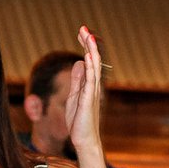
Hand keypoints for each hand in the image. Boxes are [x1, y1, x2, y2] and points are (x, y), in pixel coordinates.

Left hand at [63, 26, 105, 156]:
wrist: (84, 139)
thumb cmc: (79, 121)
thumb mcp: (74, 96)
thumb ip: (77, 80)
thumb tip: (78, 63)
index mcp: (89, 84)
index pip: (88, 60)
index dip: (85, 46)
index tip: (81, 32)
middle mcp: (93, 86)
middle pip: (93, 60)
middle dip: (89, 43)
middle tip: (84, 28)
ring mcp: (92, 92)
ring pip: (94, 67)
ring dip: (91, 51)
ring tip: (88, 36)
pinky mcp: (88, 99)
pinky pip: (90, 81)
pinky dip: (90, 67)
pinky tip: (88, 56)